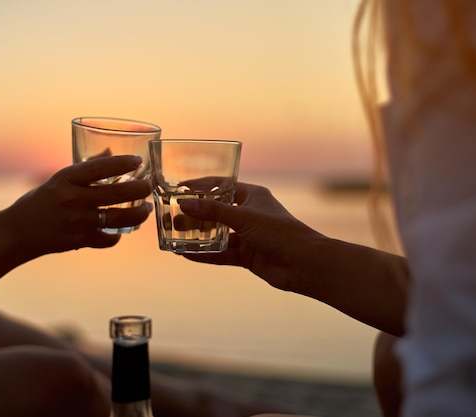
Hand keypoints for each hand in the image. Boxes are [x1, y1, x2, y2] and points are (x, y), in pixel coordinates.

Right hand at [2, 155, 152, 256]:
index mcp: (65, 179)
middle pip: (117, 192)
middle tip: (148, 186)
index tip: (137, 161)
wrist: (15, 233)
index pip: (100, 167)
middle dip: (140, 188)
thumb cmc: (40, 202)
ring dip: (139, 213)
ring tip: (146, 209)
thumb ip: (86, 169)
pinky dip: (117, 235)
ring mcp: (77, 222)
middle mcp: (72, 199)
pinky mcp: (79, 241)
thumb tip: (111, 151)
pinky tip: (121, 229)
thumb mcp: (58, 180)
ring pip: (120, 217)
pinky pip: (109, 238)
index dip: (122, 163)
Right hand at [179, 182, 325, 291]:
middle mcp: (249, 214)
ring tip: (173, 235)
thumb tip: (185, 204)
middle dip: (195, 214)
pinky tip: (185, 254)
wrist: (304, 265)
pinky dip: (205, 254)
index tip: (178, 188)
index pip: (221, 186)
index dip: (200, 186)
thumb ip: (214, 211)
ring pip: (216, 234)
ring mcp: (247, 236)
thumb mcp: (244, 218)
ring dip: (197, 235)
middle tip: (171, 215)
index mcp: (252, 196)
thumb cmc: (281, 233)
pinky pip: (221, 253)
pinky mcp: (247, 256)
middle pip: (216, 211)